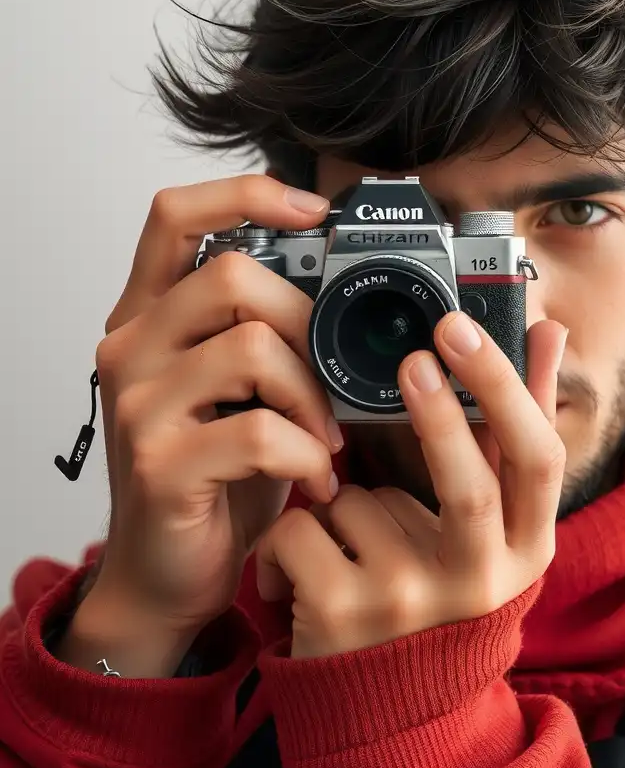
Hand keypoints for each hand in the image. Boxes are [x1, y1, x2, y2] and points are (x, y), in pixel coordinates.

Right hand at [63, 176, 341, 672]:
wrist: (169, 572)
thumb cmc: (219, 474)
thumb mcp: (244, 388)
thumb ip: (270, 332)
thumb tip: (349, 287)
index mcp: (152, 316)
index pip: (175, 215)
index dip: (246, 195)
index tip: (315, 211)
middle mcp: (132, 347)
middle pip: (231, 277)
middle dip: (308, 321)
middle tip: (332, 375)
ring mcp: (138, 404)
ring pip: (252, 347)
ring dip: (312, 394)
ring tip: (326, 436)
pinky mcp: (159, 464)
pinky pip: (260, 431)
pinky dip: (306, 453)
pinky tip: (315, 476)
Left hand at [255, 312, 567, 657]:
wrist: (395, 716)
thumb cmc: (447, 592)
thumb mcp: (498, 526)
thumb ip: (516, 427)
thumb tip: (550, 331)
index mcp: (524, 551)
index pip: (538, 461)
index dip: (507, 389)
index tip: (464, 329)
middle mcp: (479, 585)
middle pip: (469, 487)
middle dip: (441, 417)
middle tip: (416, 359)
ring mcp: (410, 606)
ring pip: (360, 501)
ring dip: (343, 503)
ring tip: (353, 552)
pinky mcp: (341, 619)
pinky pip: (304, 529)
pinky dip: (295, 533)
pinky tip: (306, 575)